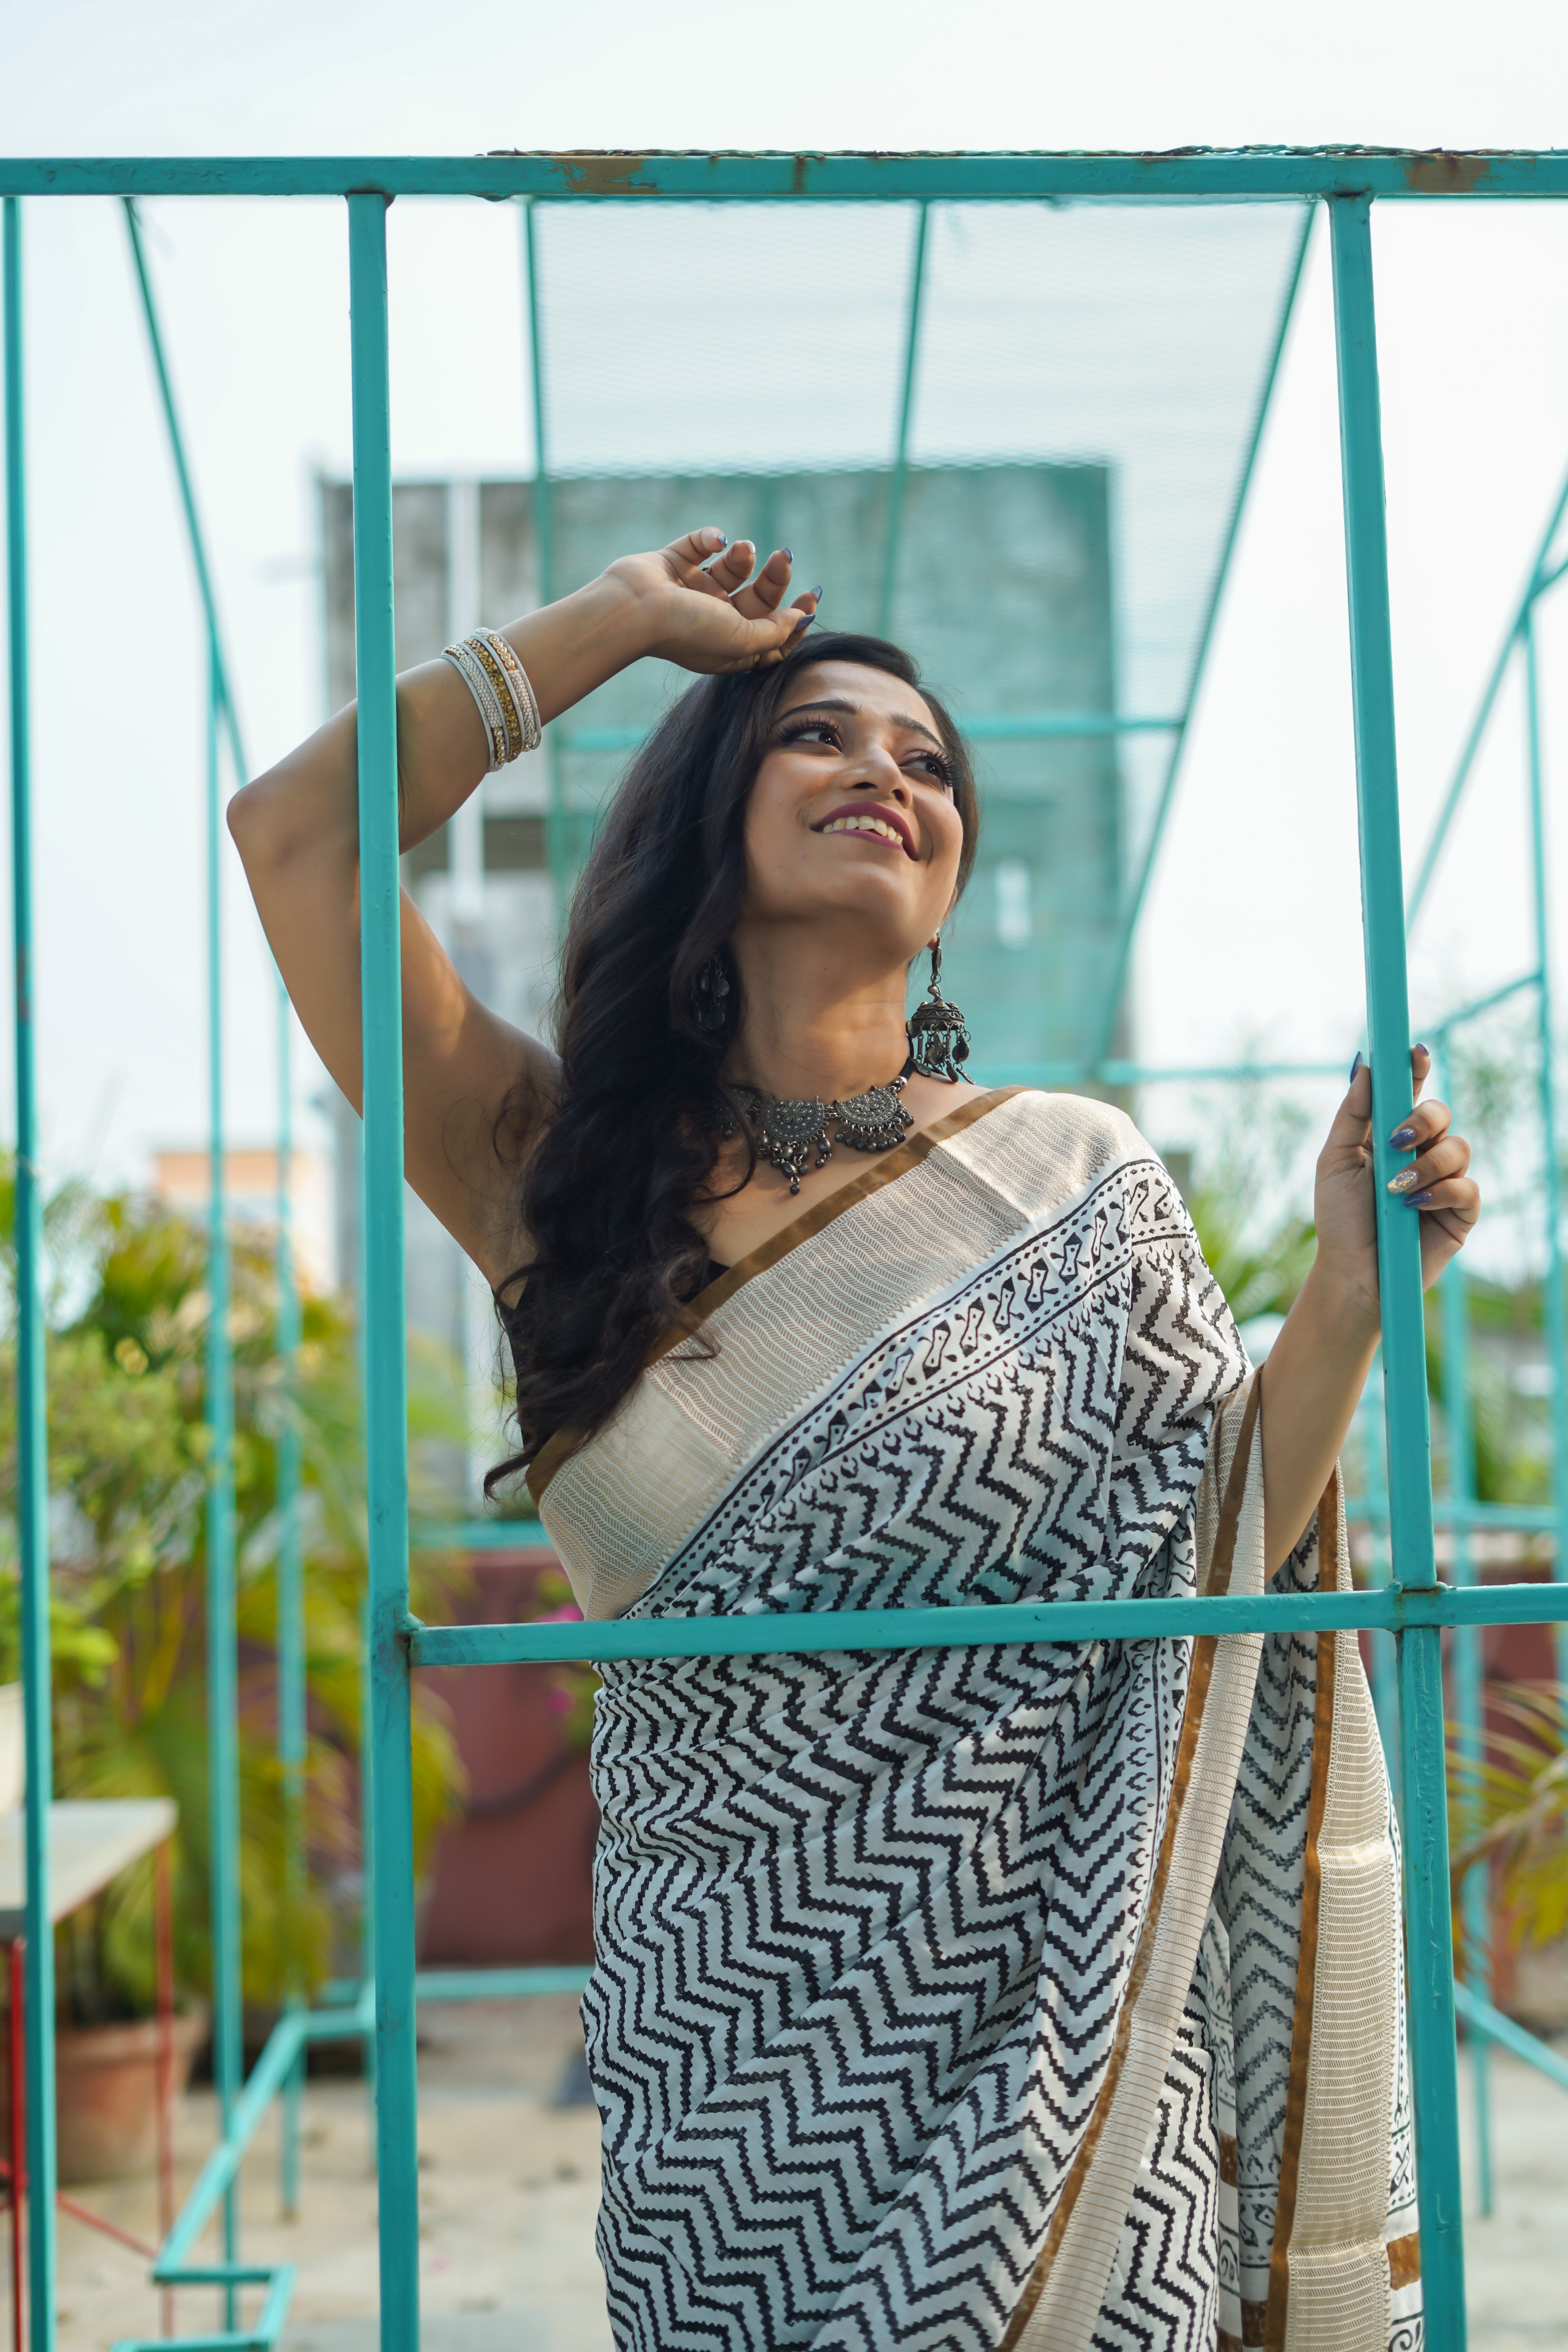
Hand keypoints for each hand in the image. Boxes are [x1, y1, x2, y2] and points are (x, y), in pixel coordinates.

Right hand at [604, 529, 819, 675]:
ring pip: (731, 570)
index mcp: (729, 646)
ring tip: (742, 549)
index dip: (795, 617)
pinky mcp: (673, 564)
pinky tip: (715, 540)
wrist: (633, 609)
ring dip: (743, 557)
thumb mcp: (742, 639)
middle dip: (774, 578)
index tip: (811, 594)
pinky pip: (699, 544)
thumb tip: (801, 619)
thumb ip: (775, 632)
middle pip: (757, 599)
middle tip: (783, 557)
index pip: (771, 634)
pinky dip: (710, 537)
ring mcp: (692, 592)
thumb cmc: (686, 630)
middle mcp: (713, 620)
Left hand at [1312, 1046, 1481, 1320]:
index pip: (1409, 1095)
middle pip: (1440, 1113)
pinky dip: (1442, 1191)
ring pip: (1458, 1147)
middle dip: (1422, 1120)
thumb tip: (1367, 1065)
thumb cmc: (1340, 1219)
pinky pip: (1468, 1186)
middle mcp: (1421, 1154)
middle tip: (1396, 1140)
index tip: (1415, 1052)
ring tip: (1396, 1189)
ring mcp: (1443, 1181)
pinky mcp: (1460, 1212)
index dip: (1416, 1070)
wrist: (1353, 1272)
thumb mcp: (1335, 1161)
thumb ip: (1352, 1114)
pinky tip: (1415, 1205)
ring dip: (1426, 1164)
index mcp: (1389, 1137)